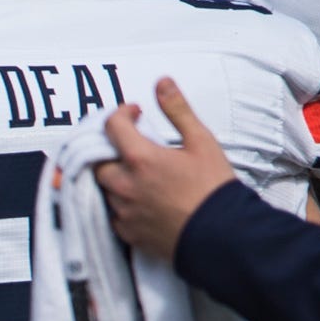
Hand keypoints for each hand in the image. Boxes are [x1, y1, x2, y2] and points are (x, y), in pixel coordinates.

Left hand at [93, 83, 237, 260]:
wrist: (221, 236)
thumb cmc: (213, 188)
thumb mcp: (200, 141)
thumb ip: (177, 110)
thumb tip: (162, 84)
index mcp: (140, 159)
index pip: (111, 126)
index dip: (121, 114)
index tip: (135, 114)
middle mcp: (124, 186)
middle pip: (98, 160)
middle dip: (110, 147)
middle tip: (130, 144)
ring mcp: (123, 212)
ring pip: (103, 187)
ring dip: (114, 175)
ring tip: (137, 171)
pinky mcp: (127, 233)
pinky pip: (111, 213)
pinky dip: (119, 202)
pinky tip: (139, 197)